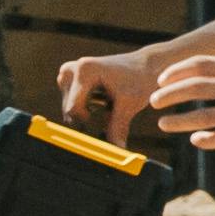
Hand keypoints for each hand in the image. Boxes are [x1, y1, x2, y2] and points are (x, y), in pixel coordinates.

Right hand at [51, 47, 165, 140]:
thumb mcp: (130, 104)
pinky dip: (87, 106)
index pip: (73, 108)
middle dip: (87, 117)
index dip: (86, 122)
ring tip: (108, 103)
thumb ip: (118, 127)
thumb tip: (117, 150)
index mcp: (84, 72)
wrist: (146, 65)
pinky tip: (104, 100)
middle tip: (108, 113)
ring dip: (87, 111)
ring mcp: (68, 72)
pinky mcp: (71, 77)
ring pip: (70, 107)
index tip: (100, 127)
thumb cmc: (140, 80)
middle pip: (69, 109)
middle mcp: (71, 69)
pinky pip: (72, 101)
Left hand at [149, 55, 214, 154]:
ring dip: (180, 120)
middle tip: (153, 102)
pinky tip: (196, 141)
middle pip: (198, 87)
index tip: (160, 81)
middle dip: (170, 94)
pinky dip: (207, 139)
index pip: (202, 64)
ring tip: (163, 124)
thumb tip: (204, 76)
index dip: (177, 72)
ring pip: (206, 116)